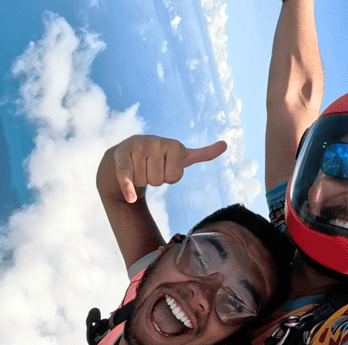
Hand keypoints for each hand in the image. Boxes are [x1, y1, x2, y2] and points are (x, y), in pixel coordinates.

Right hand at [112, 135, 226, 202]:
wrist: (127, 152)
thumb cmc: (159, 157)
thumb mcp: (181, 156)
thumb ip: (202, 153)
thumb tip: (225, 145)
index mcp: (174, 144)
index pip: (175, 178)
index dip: (169, 178)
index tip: (165, 167)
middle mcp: (156, 142)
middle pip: (158, 180)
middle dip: (154, 179)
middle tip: (150, 167)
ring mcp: (138, 147)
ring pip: (143, 181)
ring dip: (140, 180)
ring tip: (139, 167)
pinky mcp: (122, 155)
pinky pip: (127, 177)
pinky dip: (128, 189)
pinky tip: (131, 199)